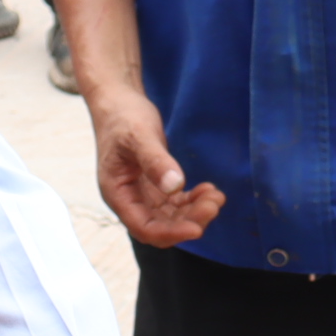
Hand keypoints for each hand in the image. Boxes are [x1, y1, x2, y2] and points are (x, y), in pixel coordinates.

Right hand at [91, 85, 221, 246]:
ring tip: (217, 197)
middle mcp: (129, 200)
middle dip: (189, 220)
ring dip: (195, 212)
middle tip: (214, 204)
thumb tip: (175, 186)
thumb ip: (156, 161)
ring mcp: (143, 195)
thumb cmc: (123, 117)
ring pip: (172, 217)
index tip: (198, 228)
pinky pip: (176, 203)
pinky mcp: (155, 186)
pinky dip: (193, 201)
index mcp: (118, 194)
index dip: (171, 233)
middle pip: (162, 226)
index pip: (144, 228)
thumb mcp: (139, 136)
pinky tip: (209, 190)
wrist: (119, 102)